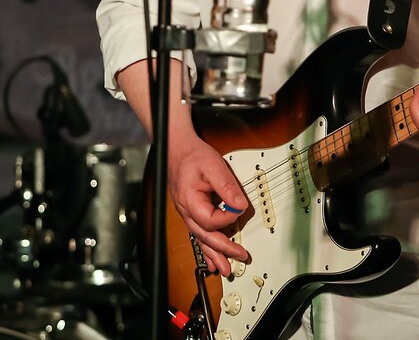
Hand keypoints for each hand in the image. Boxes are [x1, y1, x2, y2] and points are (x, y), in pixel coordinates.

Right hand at [166, 131, 251, 274]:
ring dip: (214, 255)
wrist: (178, 149)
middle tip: (239, 257)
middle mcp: (187, 211)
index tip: (239, 208)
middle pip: (205, 236)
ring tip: (224, 269)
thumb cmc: (193, 156)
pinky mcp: (192, 211)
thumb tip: (240, 206)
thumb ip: (227, 187)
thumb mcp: (214, 166)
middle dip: (223, 249)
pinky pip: (199, 233)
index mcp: (190, 201)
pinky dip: (207, 248)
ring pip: (200, 239)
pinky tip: (212, 258)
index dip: (228, 218)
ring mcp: (188, 213)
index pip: (211, 220)